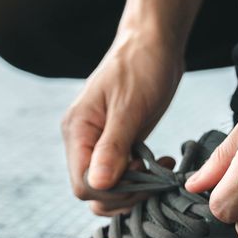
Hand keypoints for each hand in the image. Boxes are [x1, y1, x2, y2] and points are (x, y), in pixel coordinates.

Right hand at [62, 28, 182, 215]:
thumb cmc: (141, 68)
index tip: (143, 175)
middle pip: (92, 191)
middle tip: (156, 178)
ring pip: (106, 187)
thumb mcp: (129, 108)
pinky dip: (140, 178)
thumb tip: (98, 186)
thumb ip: (112, 148)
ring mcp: (97, 143)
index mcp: (77, 130)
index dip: (113, 191)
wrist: (153, 44)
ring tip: (160, 171)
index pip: (82, 184)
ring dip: (135, 189)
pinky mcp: (115, 143)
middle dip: (126, 193)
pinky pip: (119, 174)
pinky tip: (160, 165)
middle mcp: (81, 140)